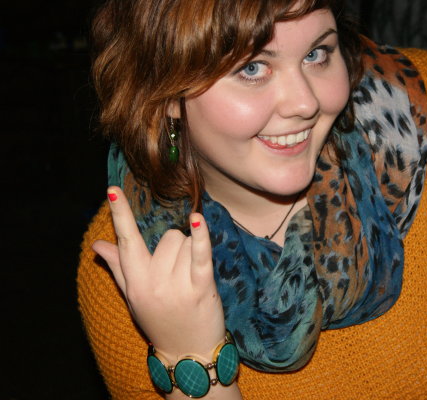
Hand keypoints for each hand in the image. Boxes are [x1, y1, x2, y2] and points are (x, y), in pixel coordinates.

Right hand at [92, 186, 224, 360]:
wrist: (187, 351)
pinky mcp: (201, 288)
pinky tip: (198, 220)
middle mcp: (153, 282)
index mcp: (135, 281)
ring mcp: (176, 285)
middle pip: (168, 238)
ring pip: (186, 243)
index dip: (119, 214)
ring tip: (190, 278)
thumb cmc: (160, 319)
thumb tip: (97, 244)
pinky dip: (201, 236)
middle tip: (179, 273)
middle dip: (176, 248)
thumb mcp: (134, 295)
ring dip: (192, 253)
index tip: (112, 191)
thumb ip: (118, 266)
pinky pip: (200, 255)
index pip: (126, 241)